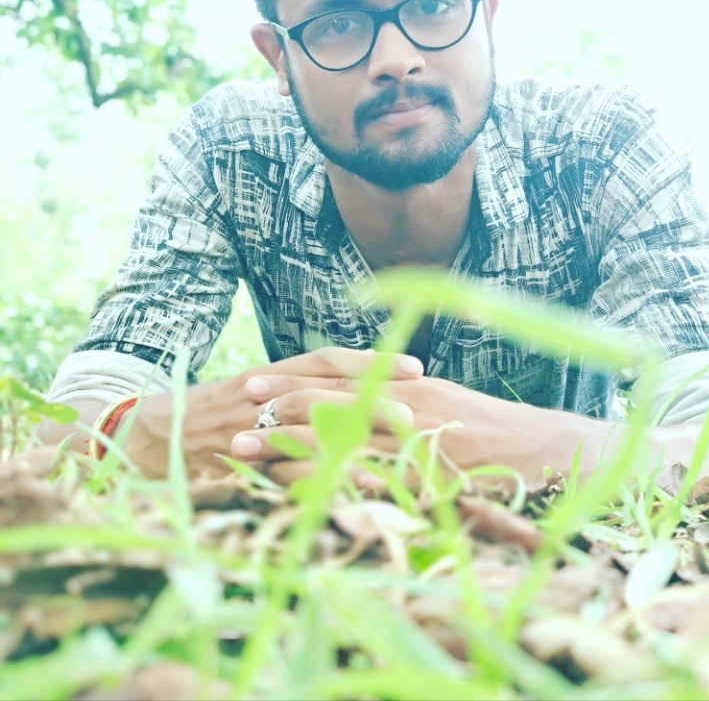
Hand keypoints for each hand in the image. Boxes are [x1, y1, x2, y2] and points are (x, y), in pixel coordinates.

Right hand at [118, 348, 423, 477]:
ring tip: (400, 450)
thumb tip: (354, 385)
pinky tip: (358, 488)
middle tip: (416, 410)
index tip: (414, 367)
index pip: (324, 361)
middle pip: (325, 396)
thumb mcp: (252, 389)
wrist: (150, 436)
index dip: (369, 362)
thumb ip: (296, 386)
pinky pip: (290, 476)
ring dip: (358, 443)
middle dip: (373, 402)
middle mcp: (262, 399)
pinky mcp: (244, 468)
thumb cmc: (211, 411)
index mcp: (268, 376)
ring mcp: (251, 434)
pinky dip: (326, 480)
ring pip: (312, 435)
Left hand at [230, 373, 614, 490]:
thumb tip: (363, 392)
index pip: (338, 381)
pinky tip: (297, 502)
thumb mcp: (445, 399)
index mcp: (409, 386)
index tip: (252, 384)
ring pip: (339, 451)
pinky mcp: (426, 487)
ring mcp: (416, 451)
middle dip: (279, 421)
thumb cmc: (493, 426)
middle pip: (330, 415)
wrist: (546, 453)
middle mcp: (408, 412)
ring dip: (291, 458)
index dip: (292, 383)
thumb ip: (402, 395)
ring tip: (250, 462)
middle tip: (235, 427)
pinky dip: (330, 494)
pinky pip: (367, 490)